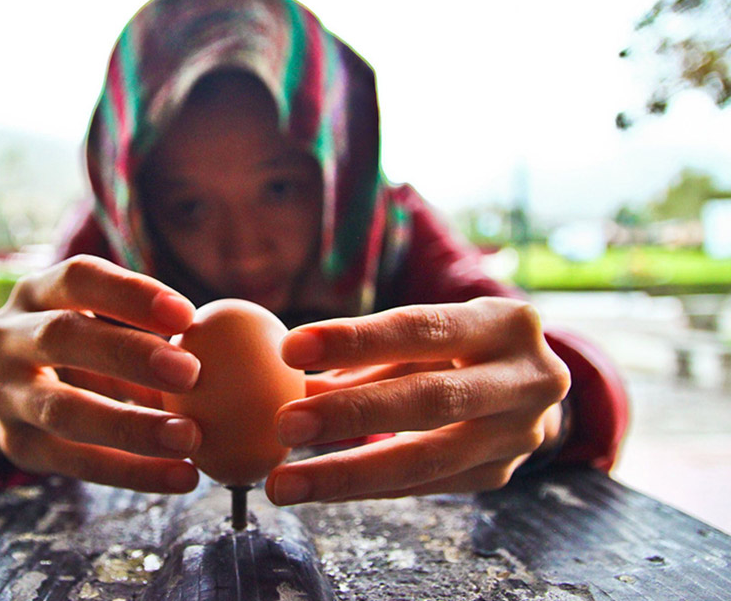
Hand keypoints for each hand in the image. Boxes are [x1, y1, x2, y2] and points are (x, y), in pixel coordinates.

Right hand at [0, 255, 203, 493]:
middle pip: (62, 336)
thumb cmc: (88, 347)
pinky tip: (181, 476)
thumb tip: (224, 350)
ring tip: (191, 438)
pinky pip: (73, 463)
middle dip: (128, 354)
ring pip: (62, 409)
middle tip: (191, 373)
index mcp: (35, 292)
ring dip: (131, 426)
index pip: (78, 278)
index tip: (187, 315)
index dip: (130, 294)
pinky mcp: (15, 445)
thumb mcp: (105, 324)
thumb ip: (147, 330)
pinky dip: (131, 471)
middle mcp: (5, 337)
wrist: (21, 392)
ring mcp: (1, 394)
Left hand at [265, 297, 569, 504]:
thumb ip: (361, 356)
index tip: (290, 349)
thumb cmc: (456, 350)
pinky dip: (364, 488)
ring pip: (426, 460)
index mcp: (504, 323)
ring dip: (347, 472)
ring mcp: (518, 435)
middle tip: (284, 425)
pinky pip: (420, 487)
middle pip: (430, 399)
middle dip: (352, 414)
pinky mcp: (497, 476)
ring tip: (284, 483)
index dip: (356, 339)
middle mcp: (526, 379)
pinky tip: (318, 488)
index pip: (422, 329)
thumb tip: (282, 380)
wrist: (529, 389)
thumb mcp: (422, 337)